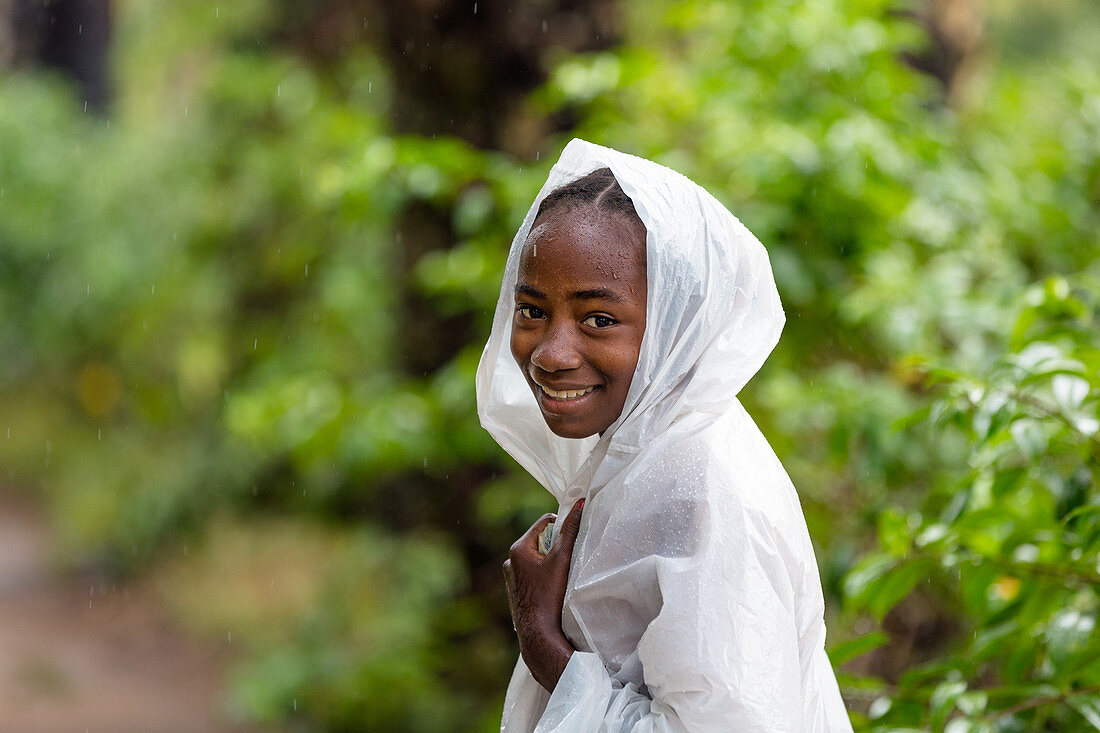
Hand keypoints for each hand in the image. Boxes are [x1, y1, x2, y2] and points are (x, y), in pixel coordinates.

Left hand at [503, 498, 584, 691]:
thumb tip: (580, 503)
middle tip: (569, 559)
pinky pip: (533, 573)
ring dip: (550, 561)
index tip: (574, 539)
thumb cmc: (550, 595)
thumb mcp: (563, 559)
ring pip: (537, 558)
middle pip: (541, 540)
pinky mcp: (516, 590)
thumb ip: (571, 530)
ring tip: (562, 575)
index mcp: (518, 548)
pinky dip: (544, 575)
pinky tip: (553, 588)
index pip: (545, 522)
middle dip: (556, 546)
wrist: (538, 634)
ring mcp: (511, 577)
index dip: (562, 527)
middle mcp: (510, 561)